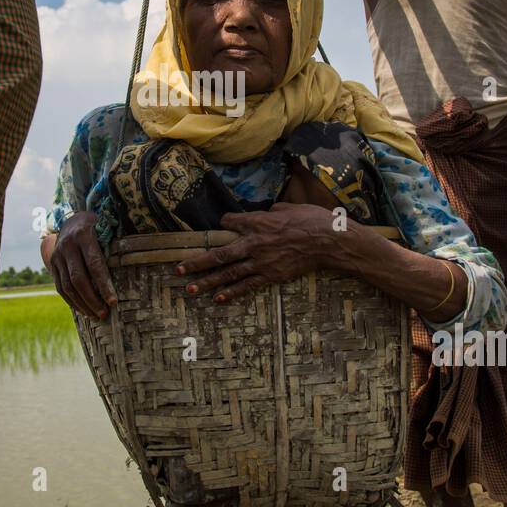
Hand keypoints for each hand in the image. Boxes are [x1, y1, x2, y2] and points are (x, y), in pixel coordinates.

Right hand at [47, 212, 116, 320]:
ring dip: (81, 304)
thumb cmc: (97, 228)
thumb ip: (114, 246)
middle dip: (92, 299)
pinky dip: (71, 301)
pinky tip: (83, 310)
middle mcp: (67, 245)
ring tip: (95, 316)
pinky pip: (60, 287)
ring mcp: (57, 255)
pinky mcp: (52, 264)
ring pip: (67, 286)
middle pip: (78, 278)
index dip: (104, 285)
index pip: (94, 264)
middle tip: (104, 314)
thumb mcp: (106, 229)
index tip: (113, 302)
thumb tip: (131, 270)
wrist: (71, 221)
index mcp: (84, 235)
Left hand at [173, 202, 332, 302]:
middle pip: (219, 254)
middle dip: (197, 262)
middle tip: (178, 270)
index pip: (230, 222)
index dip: (225, 223)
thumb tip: (268, 214)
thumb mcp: (290, 207)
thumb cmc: (312, 219)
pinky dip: (232, 293)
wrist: (328, 241)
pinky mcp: (270, 275)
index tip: (223, 224)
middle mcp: (253, 242)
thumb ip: (273, 211)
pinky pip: (247, 286)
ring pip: (228, 274)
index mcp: (257, 222)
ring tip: (190, 289)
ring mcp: (260, 262)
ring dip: (207, 282)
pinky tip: (218, 299)